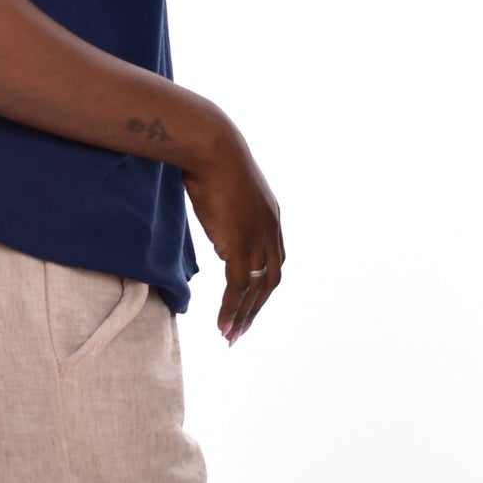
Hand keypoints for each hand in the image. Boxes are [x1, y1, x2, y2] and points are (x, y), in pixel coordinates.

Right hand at [181, 116, 283, 344]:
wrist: (210, 146)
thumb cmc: (209, 158)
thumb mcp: (225, 190)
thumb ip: (227, 213)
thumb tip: (217, 228)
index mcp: (271, 217)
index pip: (273, 262)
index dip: (262, 287)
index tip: (247, 304)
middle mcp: (271, 230)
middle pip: (270, 280)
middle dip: (255, 309)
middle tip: (240, 330)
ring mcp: (258, 237)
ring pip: (256, 288)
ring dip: (243, 315)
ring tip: (230, 336)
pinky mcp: (240, 242)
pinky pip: (238, 285)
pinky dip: (231, 308)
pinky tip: (222, 324)